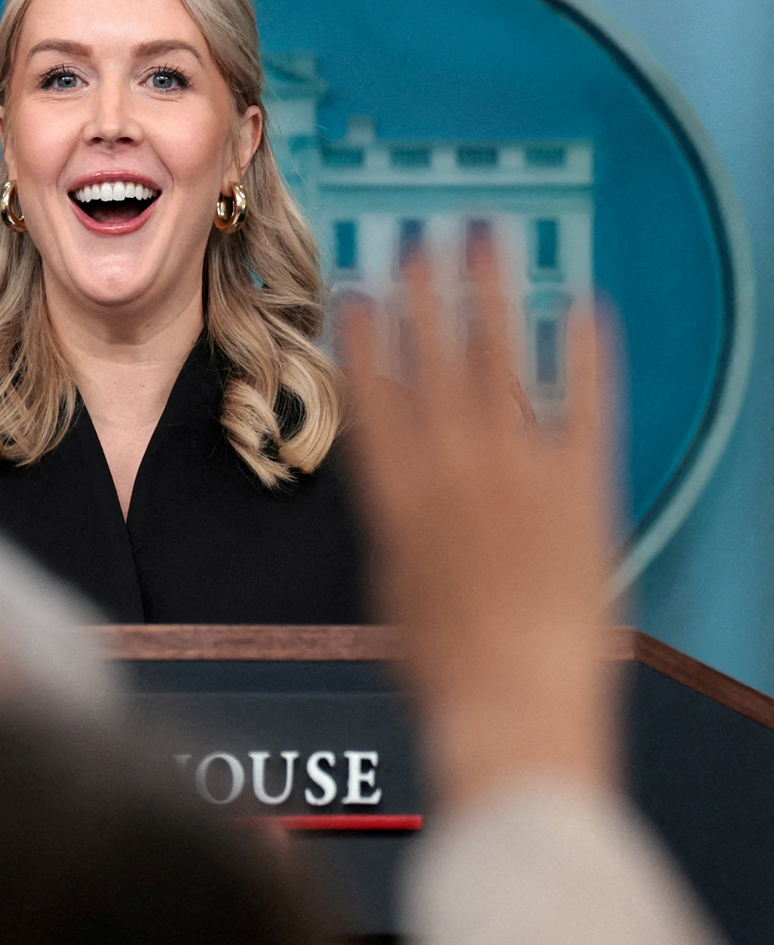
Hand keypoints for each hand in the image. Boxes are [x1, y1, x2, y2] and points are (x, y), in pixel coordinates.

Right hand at [344, 245, 618, 810]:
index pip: (376, 392)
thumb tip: (402, 489)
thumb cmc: (442, 667)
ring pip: (503, 362)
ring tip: (484, 242)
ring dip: (492, 296)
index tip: (358, 287)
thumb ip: (397, 525)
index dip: (365, 335)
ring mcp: (522, 471)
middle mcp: (454, 468)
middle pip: (435, 360)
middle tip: (420, 238)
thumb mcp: (392, 588)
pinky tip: (582, 308)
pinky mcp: (584, 488)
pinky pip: (586, 405)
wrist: (514, 706)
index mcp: (398, 493)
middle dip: (425, 293)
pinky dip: (586, 355)